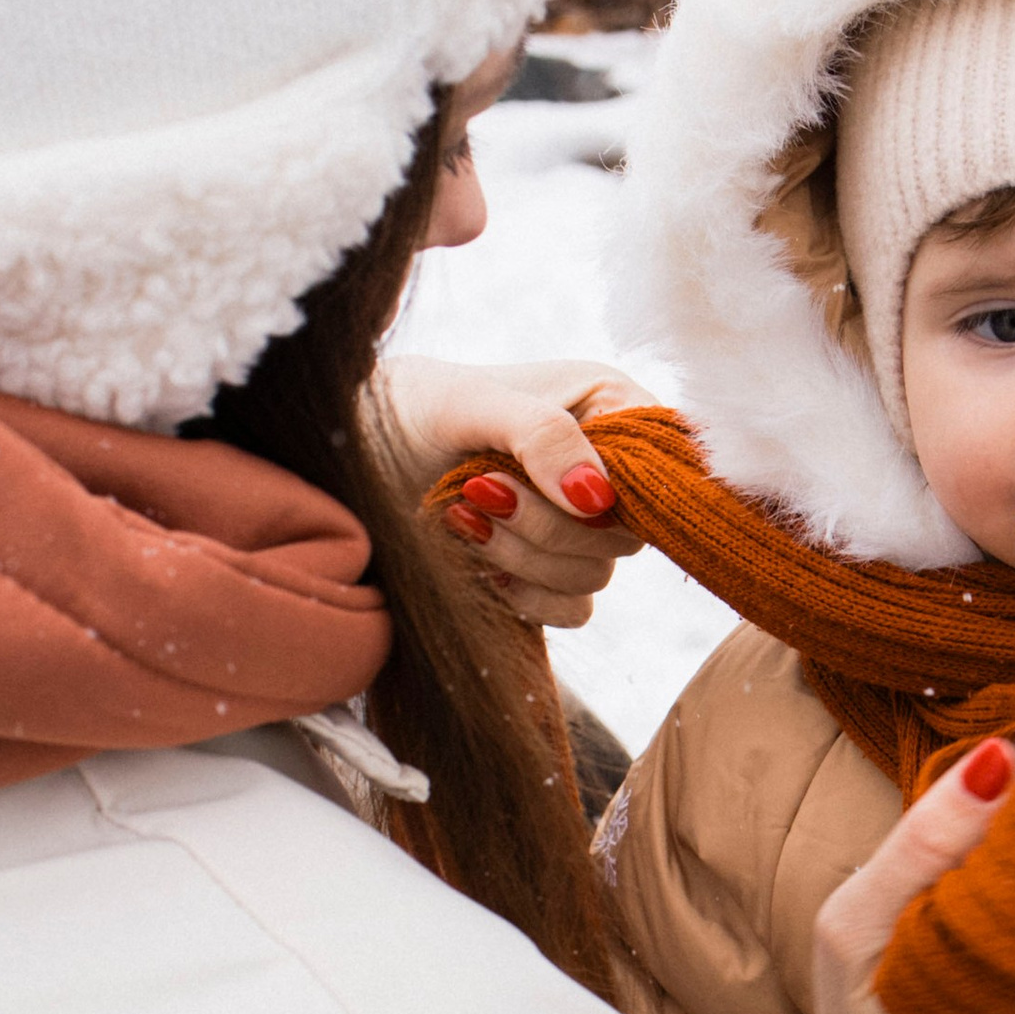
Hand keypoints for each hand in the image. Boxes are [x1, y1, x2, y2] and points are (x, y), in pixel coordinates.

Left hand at [377, 354, 647, 629]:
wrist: (351, 453)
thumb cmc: (409, 408)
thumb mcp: (470, 403)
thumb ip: (541, 435)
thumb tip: (597, 498)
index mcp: (607, 407)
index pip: (663, 463)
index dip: (619, 489)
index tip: (566, 492)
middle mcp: (604, 468)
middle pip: (628, 530)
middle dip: (549, 523)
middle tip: (477, 490)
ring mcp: (579, 526)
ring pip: (597, 573)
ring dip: (523, 556)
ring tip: (461, 516)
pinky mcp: (550, 575)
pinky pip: (574, 610)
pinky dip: (526, 597)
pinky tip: (479, 564)